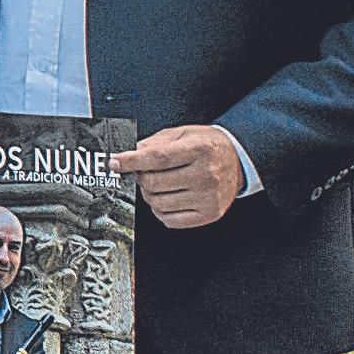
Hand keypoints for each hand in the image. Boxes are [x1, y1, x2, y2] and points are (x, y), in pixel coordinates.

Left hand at [115, 125, 246, 230]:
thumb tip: (128, 153)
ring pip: (158, 203)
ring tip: (160, 184)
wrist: (239, 160)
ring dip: (150, 194)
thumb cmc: (209, 146)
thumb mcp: (183, 134)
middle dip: (141, 177)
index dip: (131, 161)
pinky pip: (170, 220)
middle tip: (145, 171)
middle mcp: (206, 175)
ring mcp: (208, 198)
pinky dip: (161, 210)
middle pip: (154, 183)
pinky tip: (169, 197)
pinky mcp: (209, 214)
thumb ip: (154, 143)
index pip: (157, 158)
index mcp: (200, 150)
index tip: (114, 162)